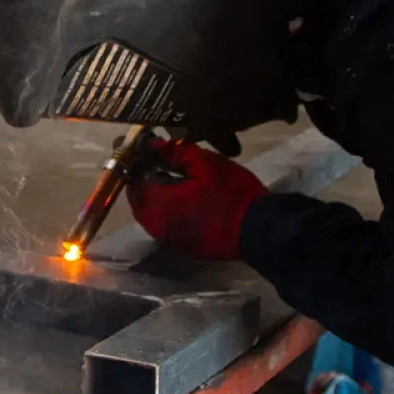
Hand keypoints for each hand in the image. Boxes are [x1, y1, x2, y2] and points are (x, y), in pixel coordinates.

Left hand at [127, 140, 267, 260]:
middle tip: (156, 162)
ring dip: (154, 197)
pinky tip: (183, 200)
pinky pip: (164, 226)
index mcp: (160, 203)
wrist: (259, 231)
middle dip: (143, 181)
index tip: (142, 149)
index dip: (136, 163)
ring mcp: (169, 240)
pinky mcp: (182, 248)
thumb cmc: (233, 193)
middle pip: (139, 200)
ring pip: (150, 215)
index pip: (134, 180)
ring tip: (170, 179)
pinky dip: (166, 211)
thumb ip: (175, 152)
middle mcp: (157, 226)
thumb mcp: (207, 164)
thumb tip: (152, 144)